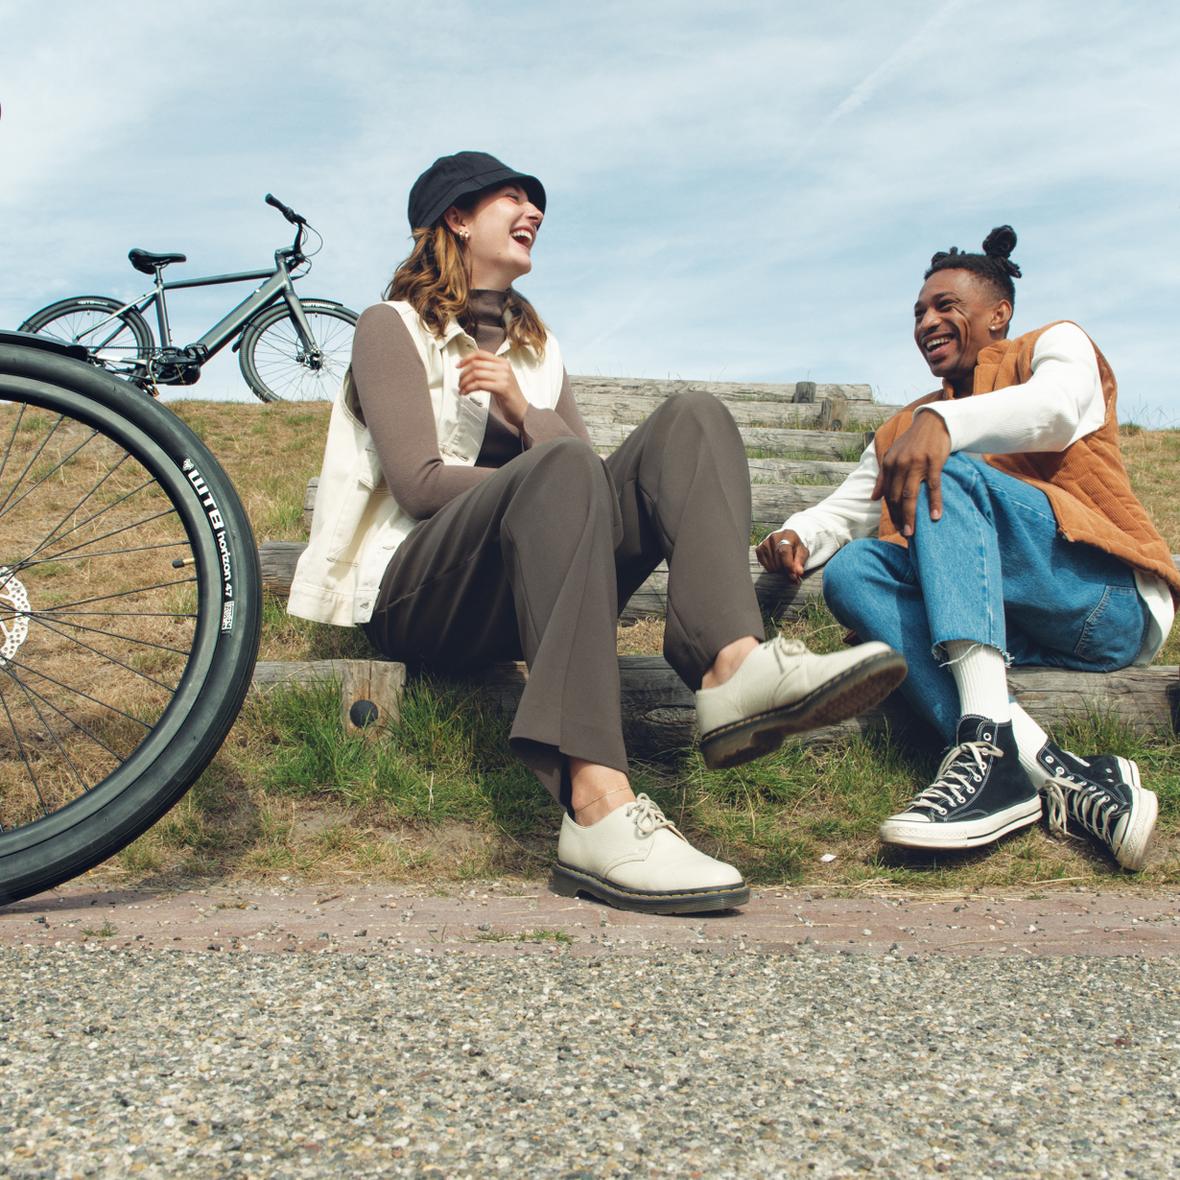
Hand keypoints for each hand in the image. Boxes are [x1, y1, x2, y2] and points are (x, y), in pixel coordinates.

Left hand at [457, 350, 527, 428]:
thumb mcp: (499, 379)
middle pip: (476, 364)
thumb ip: (488, 371)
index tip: (458, 365)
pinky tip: (466, 393)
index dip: (466, 358)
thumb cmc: (508, 396)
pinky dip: (469, 388)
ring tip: (462, 389)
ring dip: (465, 382)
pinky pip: (479, 384)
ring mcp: (504, 377)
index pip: (480, 354)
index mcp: (503, 362)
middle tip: (459, 382)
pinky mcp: (502, 388)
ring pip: (476, 374)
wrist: (521, 410)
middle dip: (463, 374)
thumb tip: (469, 367)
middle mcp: (504, 367)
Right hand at [756, 529, 808, 580]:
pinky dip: (772, 568)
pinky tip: (776, 562)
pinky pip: (766, 567)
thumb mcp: (803, 552)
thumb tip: (798, 573)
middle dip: (786, 569)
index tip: (794, 576)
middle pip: (778, 562)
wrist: (786, 539)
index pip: (784, 552)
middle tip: (791, 568)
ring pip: (772, 567)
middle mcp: (774, 537)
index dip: (789, 566)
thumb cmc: (795, 546)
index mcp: (787, 535)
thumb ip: (801, 562)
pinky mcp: (759, 549)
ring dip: (779, 570)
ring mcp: (765, 543)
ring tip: (784, 564)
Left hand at [871, 410, 950, 536]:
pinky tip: (935, 516)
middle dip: (899, 518)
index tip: (895, 526)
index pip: (887, 493)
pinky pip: (933, 487)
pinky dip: (934, 503)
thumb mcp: (893, 456)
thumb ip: (883, 477)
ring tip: (912, 532)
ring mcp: (917, 464)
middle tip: (904, 534)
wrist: (933, 423)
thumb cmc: (912, 442)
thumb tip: (874, 498)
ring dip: (911, 516)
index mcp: (889, 464)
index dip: (891, 512)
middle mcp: (900, 465)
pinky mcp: (933, 462)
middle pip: (897, 497)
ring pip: (911, 495)